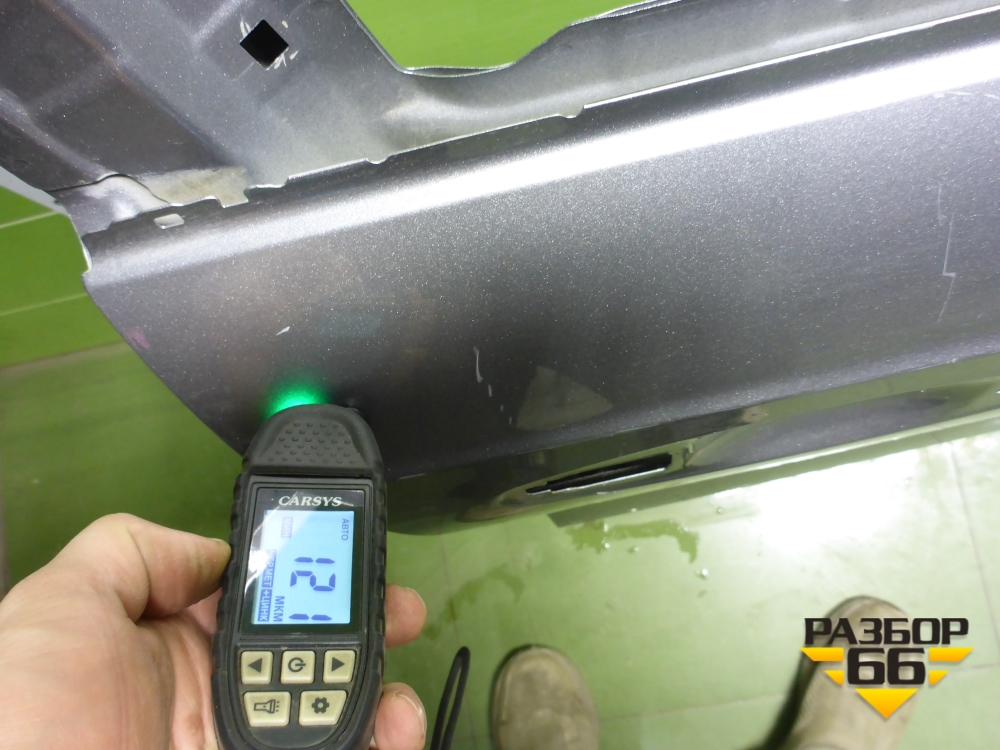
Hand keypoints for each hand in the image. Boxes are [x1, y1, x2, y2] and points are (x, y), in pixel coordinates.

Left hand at [0, 514, 426, 749]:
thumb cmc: (29, 719)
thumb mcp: (62, 607)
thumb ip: (133, 552)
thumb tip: (211, 553)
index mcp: (174, 649)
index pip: (259, 600)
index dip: (309, 574)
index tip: (350, 558)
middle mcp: (216, 700)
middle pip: (313, 653)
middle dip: (366, 628)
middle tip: (402, 615)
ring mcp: (244, 744)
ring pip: (337, 712)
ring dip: (384, 694)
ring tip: (397, 693)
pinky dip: (383, 742)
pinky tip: (396, 729)